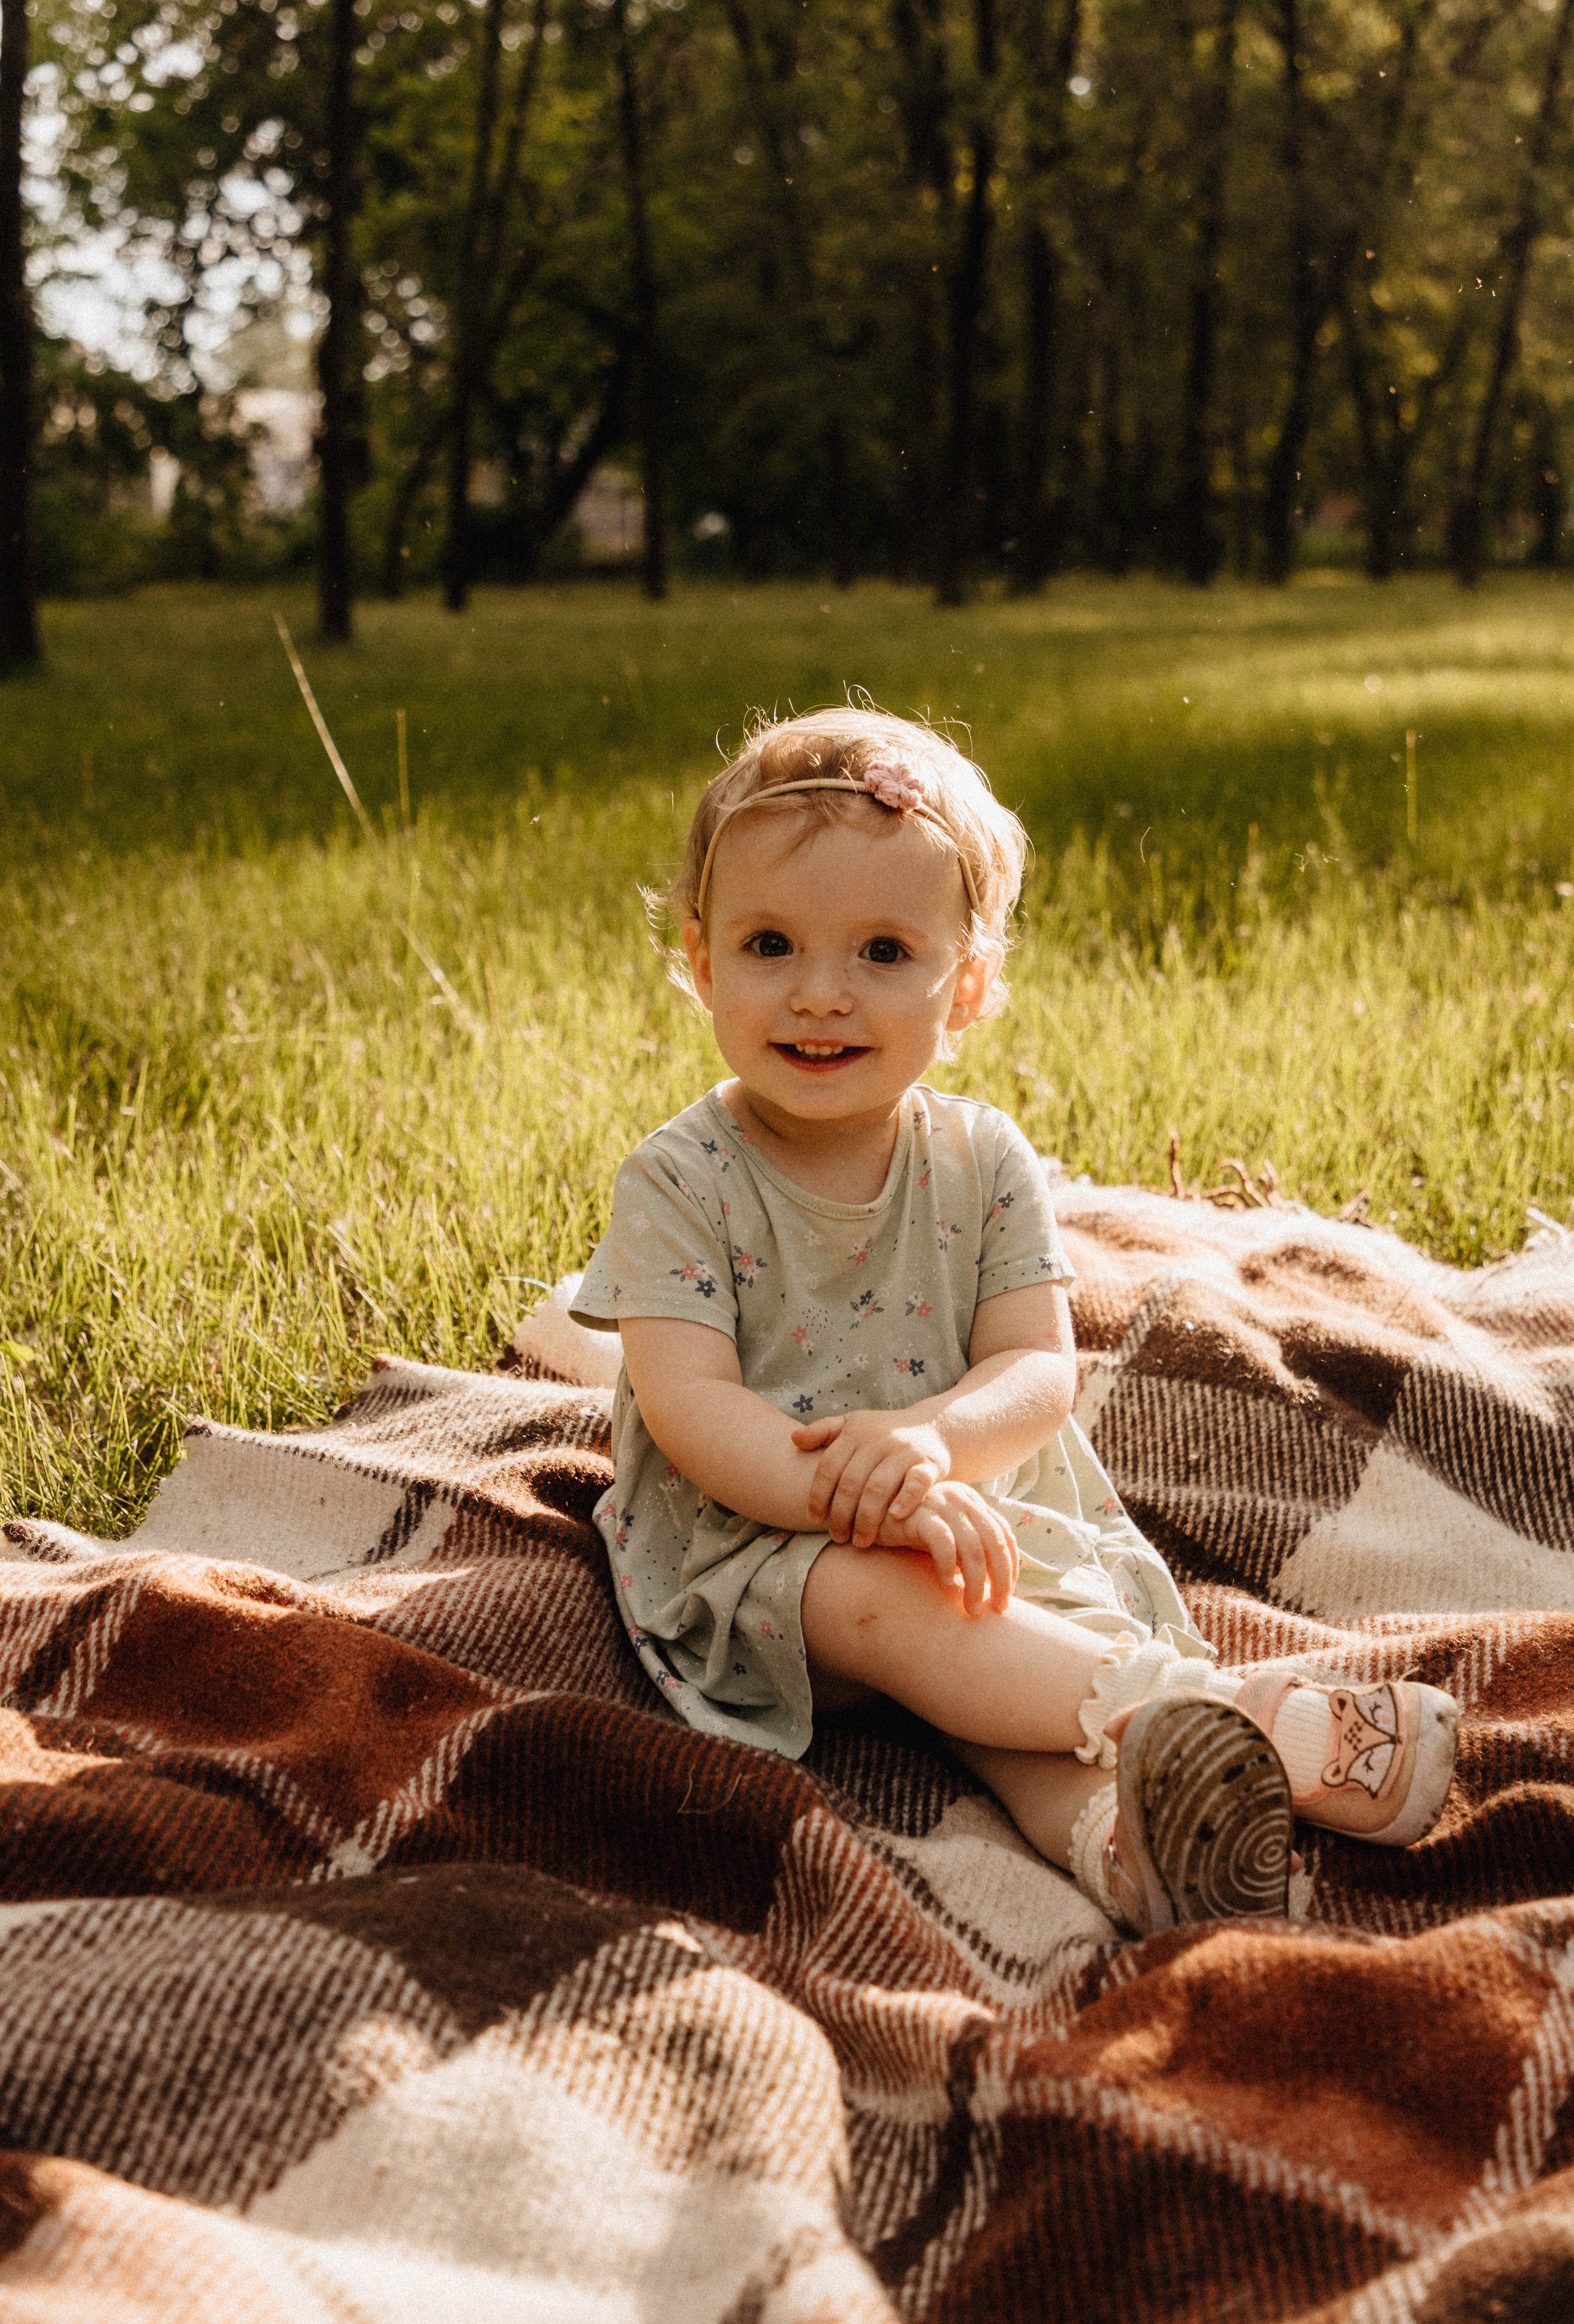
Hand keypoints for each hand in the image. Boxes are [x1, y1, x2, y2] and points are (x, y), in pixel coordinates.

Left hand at [791, 1409, 950, 1546]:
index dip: (818, 1495)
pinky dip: (906, 1499)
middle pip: (851, 1482)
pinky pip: (916, 1482)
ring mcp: (904, 1452)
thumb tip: (793, 1439)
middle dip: (841, 1514)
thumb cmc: (884, 1432)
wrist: (934, 1427)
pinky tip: (894, 1517)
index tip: (813, 1519)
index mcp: (855, 1433)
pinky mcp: (929, 1463)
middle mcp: (878, 1441)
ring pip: (879, 1487)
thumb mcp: (853, 1425)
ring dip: (867, 1517)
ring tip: (861, 1541)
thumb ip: (823, 1431)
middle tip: (837, 1537)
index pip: (829, 1467)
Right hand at [876, 1481, 1018, 1615]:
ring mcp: (941, 1504)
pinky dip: (948, 1566)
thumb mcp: (945, 1537)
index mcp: (972, 1502)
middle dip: (1001, 1580)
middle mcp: (962, 1498)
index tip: (1007, 1595)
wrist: (868, 1516)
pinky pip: (943, 1543)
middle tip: (998, 1609)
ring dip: (976, 1583)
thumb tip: (995, 1584)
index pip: (1004, 1535)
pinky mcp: (920, 1515)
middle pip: (995, 1543)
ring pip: (973, 1548)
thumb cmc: (909, 1533)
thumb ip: (968, 1549)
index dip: (1011, 1567)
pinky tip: (946, 1584)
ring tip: (971, 1608)